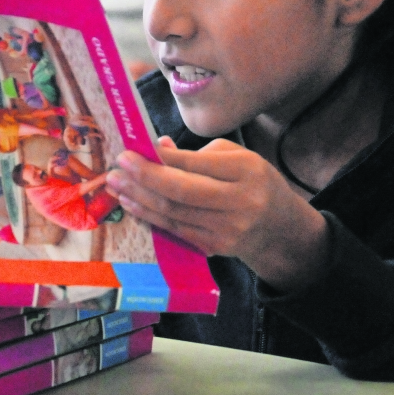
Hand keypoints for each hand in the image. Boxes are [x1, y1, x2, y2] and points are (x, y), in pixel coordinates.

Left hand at [107, 137, 329, 291]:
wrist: (278, 227)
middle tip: (118, 165)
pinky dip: (149, 216)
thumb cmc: (253, 182)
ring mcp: (226, 229)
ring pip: (174, 213)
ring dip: (139, 198)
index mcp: (246, 171)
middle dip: (144, 178)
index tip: (133, 150)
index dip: (162, 158)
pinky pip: (175, 229)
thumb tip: (157, 148)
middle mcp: (239, 201)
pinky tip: (132, 203)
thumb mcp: (238, 157)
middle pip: (182, 191)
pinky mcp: (215, 247)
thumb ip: (198, 153)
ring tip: (115, 184)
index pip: (197, 164)